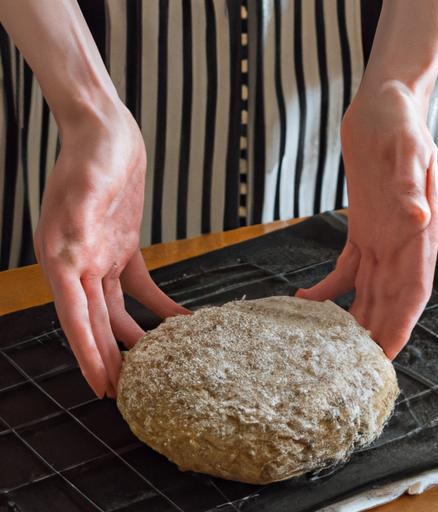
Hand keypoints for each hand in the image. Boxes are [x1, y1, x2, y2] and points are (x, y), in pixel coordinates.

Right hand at [34, 101, 187, 398]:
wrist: (107, 132)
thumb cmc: (93, 152)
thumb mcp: (88, 180)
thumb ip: (79, 213)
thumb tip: (70, 248)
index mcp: (63, 257)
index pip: (75, 318)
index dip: (88, 354)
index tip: (102, 385)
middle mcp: (79, 262)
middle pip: (95, 322)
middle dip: (109, 357)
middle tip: (126, 392)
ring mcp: (102, 255)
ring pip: (116, 310)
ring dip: (134, 337)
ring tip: (153, 365)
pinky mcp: (124, 246)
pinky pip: (141, 285)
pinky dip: (158, 304)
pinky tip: (179, 319)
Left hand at [297, 81, 437, 358]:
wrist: (383, 106)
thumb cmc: (399, 122)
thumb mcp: (406, 147)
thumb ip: (409, 184)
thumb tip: (417, 217)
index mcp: (417, 231)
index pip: (413, 288)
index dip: (401, 324)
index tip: (385, 356)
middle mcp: (401, 242)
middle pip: (390, 299)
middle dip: (375, 334)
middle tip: (352, 368)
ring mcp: (381, 238)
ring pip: (368, 291)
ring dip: (353, 319)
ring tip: (329, 347)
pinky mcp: (361, 229)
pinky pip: (346, 268)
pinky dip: (328, 288)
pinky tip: (306, 301)